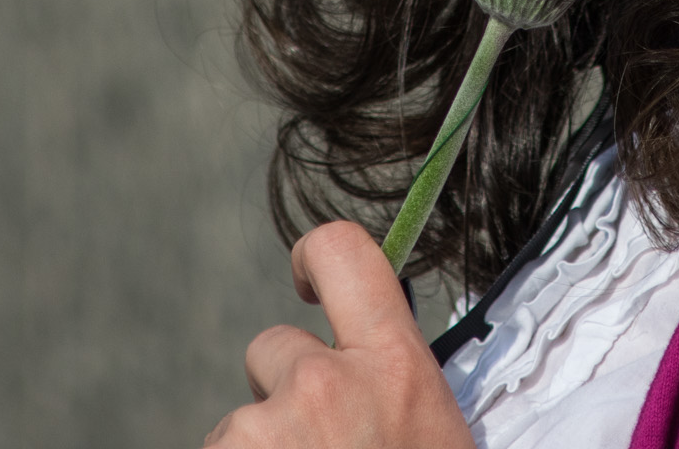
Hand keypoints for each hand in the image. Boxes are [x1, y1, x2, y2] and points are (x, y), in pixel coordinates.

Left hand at [204, 221, 475, 448]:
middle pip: (273, 347)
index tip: (305, 281)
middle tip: (317, 443)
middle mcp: (325, 385)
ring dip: (261, 447)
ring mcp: (268, 428)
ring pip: (242, 419)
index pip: (342, 250)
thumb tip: (365, 364)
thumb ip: (396, 382)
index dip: (313, 255)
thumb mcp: (435, 432)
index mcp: (396, 367)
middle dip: (281, 389)